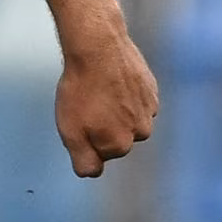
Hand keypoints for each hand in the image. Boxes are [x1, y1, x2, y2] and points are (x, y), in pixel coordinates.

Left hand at [56, 26, 159, 177]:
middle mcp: (140, 133)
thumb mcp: (70, 131)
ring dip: (114, 111)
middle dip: (100, 128)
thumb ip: (83, 160)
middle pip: (114, 140)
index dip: (83, 141)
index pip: (97, 159)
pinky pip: (134, 102)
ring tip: (100, 91)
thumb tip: (92, 173)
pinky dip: (124, 95)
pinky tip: (113, 81)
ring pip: (126, 121)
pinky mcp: (152, 92)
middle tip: (88, 104)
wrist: (99, 48)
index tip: (79, 121)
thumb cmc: (80, 90)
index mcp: (119, 146)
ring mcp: (149, 111)